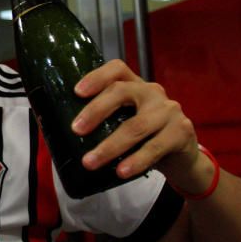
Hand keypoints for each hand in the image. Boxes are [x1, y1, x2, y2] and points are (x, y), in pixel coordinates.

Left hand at [71, 59, 205, 186]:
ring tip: (90, 162)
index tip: (77, 92)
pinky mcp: (182, 132)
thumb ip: (103, 121)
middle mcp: (152, 92)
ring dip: (110, 146)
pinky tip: (121, 171)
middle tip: (76, 130)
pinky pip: (155, 147)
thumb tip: (57, 130)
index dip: (96, 76)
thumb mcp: (125, 122)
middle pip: (121, 92)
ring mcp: (169, 110)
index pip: (116, 69)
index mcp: (135, 85)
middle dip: (95, 110)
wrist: (183, 159)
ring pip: (136, 125)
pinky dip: (136, 161)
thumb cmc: (145, 137)